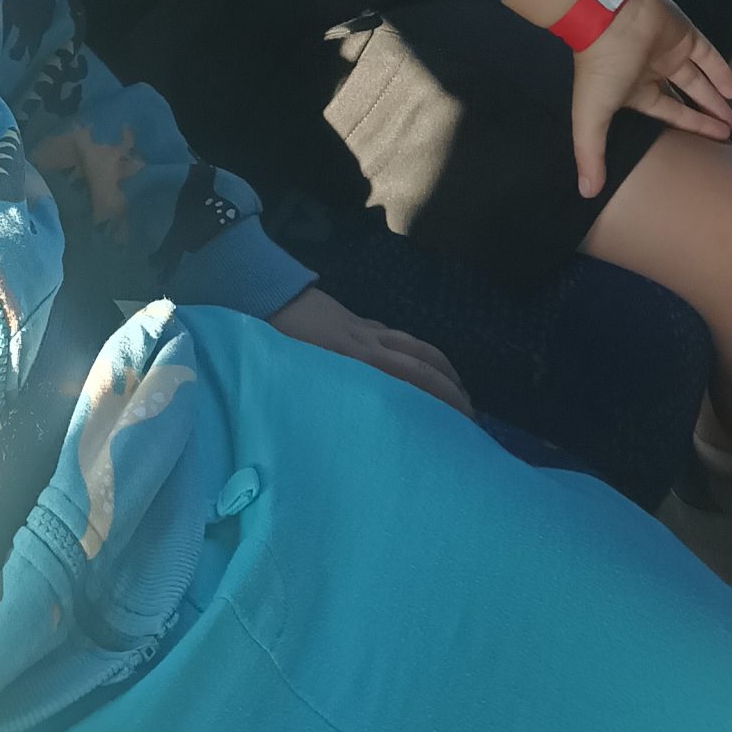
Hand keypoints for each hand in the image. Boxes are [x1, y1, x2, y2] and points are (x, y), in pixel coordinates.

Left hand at [269, 285, 472, 417]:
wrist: (261, 292)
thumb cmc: (275, 340)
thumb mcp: (298, 377)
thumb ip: (324, 402)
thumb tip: (341, 439)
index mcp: (358, 360)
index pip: (415, 379)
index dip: (442, 400)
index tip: (463, 424)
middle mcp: (369, 344)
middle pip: (423, 362)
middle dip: (451, 387)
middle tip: (471, 416)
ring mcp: (364, 329)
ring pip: (414, 344)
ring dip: (440, 366)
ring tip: (457, 390)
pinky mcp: (355, 321)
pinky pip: (393, 335)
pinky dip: (411, 349)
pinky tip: (414, 362)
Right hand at [503, 0, 731, 199]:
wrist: (606, 18)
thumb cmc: (601, 68)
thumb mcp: (592, 116)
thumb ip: (591, 153)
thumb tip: (586, 192)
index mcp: (633, 89)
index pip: (667, 111)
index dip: (689, 125)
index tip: (712, 139)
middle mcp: (652, 70)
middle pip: (686, 95)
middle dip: (705, 112)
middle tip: (728, 130)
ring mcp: (669, 50)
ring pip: (699, 76)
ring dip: (716, 95)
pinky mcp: (685, 33)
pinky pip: (707, 55)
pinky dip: (720, 71)